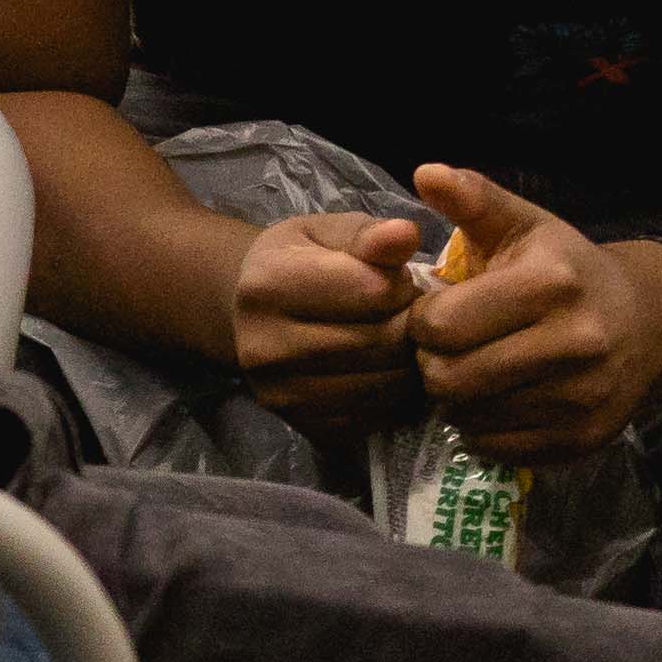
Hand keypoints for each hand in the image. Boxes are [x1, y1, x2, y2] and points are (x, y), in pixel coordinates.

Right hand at [224, 208, 431, 431]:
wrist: (252, 315)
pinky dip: (395, 396)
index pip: (371, 290)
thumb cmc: (297, 262)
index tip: (394, 279)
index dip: (400, 283)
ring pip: (384, 385)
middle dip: (409, 324)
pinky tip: (386, 370)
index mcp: (268, 285)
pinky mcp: (305, 429)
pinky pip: (376, 417)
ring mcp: (283, 396)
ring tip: (399, 339)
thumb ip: (366, 234)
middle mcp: (265, 348)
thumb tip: (406, 234)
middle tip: (405, 312)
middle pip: (380, 342)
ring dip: (408, 362)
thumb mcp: (325, 232)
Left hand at [401, 166, 661, 459]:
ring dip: (455, 400)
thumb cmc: (568, 268)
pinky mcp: (581, 439)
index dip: (422, 323)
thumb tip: (424, 172)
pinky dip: (483, 430)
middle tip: (445, 350)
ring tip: (470, 372)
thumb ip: (473, 199)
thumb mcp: (525, 224)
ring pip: (469, 419)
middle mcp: (572, 343)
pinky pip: (498, 449)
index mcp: (549, 284)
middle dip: (432, 365)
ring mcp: (581, 398)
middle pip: (449, 380)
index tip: (435, 314)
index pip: (440, 326)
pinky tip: (495, 400)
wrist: (649, 323)